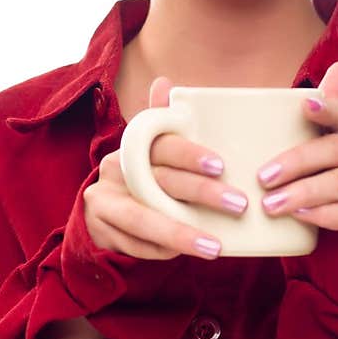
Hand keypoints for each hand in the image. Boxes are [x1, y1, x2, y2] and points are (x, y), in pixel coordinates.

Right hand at [82, 76, 247, 260]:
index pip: (161, 144)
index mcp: (132, 146)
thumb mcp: (151, 153)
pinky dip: (162, 251)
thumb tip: (165, 83)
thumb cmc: (142, 179)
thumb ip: (162, 123)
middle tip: (238, 204)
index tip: (221, 166)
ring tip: (215, 248)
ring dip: (181, 234)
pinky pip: (136, 244)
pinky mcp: (99, 231)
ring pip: (144, 219)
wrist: (99, 214)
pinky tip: (187, 255)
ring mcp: (103, 202)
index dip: (190, 154)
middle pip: (160, 181)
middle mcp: (115, 170)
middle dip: (202, 194)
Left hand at [256, 62, 337, 231]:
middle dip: (298, 164)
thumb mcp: (322, 135)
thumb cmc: (329, 163)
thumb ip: (325, 107)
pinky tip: (302, 216)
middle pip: (337, 150)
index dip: (329, 109)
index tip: (306, 108)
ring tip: (273, 203)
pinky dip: (327, 215)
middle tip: (264, 177)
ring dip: (306, 194)